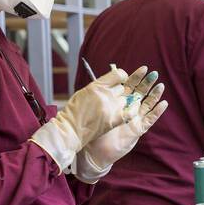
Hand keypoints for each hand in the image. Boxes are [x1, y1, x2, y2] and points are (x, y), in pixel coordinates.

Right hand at [30, 66, 156, 172]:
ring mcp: (111, 108)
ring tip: (123, 103)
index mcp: (97, 86)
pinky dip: (131, 110)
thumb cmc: (75, 111)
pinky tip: (132, 109)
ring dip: (126, 101)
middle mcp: (105, 95)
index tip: (123, 77)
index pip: (117, 74)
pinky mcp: (115, 120)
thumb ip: (99, 86)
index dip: (122, 75)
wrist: (70, 130)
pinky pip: (130, 112)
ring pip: (127, 99)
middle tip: (118, 94)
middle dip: (122, 91)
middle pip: (123, 88)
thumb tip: (113, 80)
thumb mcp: (85, 93)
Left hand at [75, 82, 168, 182]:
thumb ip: (105, 92)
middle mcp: (128, 109)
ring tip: (161, 86)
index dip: (137, 77)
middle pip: (141, 93)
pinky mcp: (138, 129)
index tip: (143, 68)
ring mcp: (134, 119)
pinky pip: (150, 120)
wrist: (94, 149)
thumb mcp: (98, 107)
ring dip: (155, 96)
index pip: (130, 86)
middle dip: (147, 84)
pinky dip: (157, 112)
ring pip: (148, 105)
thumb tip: (111, 76)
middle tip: (154, 74)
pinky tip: (163, 104)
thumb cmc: (94, 128)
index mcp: (119, 102)